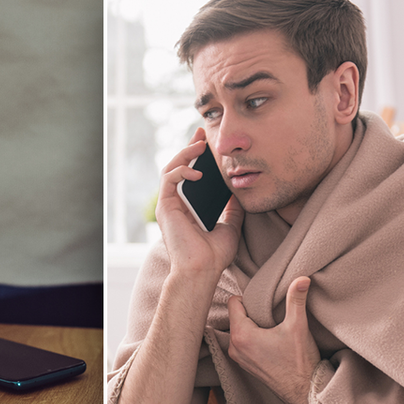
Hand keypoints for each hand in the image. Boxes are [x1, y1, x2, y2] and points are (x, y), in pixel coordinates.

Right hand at [155, 128, 243, 277]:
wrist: (203, 270)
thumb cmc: (214, 255)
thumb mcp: (230, 225)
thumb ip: (231, 209)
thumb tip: (238, 193)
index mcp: (188, 207)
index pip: (189, 175)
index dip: (197, 157)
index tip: (208, 143)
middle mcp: (175, 204)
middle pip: (178, 167)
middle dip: (189, 147)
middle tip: (202, 133)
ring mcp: (168, 204)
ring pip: (170, 169)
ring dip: (184, 153)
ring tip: (200, 144)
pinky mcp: (165, 206)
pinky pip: (169, 179)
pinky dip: (181, 170)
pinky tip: (197, 170)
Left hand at [227, 277, 319, 403]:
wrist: (304, 392)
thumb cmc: (300, 361)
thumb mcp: (298, 326)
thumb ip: (296, 299)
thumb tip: (302, 278)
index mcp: (241, 335)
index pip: (233, 302)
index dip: (249, 297)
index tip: (264, 301)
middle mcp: (233, 346)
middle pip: (235, 315)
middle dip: (250, 311)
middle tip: (269, 313)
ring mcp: (237, 357)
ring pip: (237, 329)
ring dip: (250, 325)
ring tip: (270, 326)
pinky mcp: (244, 364)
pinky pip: (241, 342)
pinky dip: (251, 337)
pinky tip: (268, 339)